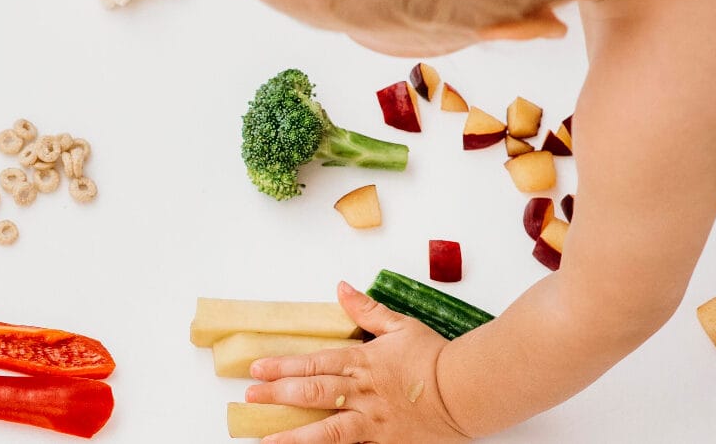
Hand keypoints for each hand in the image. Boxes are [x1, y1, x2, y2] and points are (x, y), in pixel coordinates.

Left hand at [245, 281, 471, 442]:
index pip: (314, 362)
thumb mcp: (400, 325)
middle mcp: (362, 393)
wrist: (466, 389)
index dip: (283, 365)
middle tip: (249, 397)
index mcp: (363, 361)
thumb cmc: (434, 355)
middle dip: (278, 395)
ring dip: (295, 436)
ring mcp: (373, 423)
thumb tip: (341, 288)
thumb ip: (367, 309)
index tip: (257, 368)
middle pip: (313, 393)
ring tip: (266, 441)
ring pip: (327, 431)